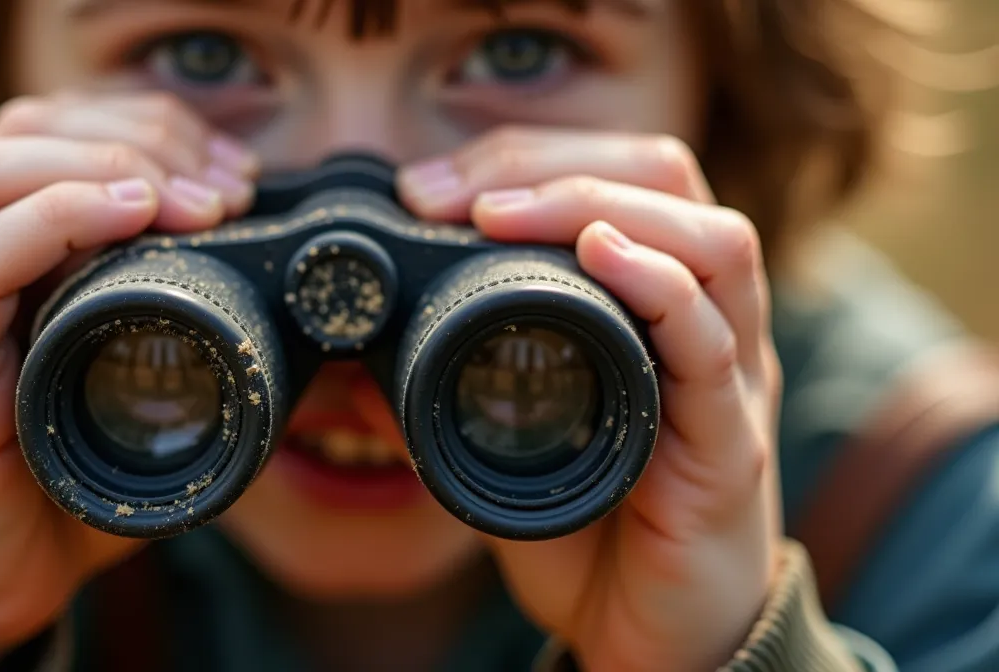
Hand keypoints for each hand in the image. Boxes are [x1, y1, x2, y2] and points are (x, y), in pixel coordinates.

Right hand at [0, 92, 259, 664]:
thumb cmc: (59, 480)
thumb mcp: (141, 397)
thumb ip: (196, 352)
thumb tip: (313, 350)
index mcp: (14, 254)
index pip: (59, 130)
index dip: (151, 128)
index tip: (235, 173)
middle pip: (20, 128)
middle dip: (135, 135)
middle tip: (222, 187)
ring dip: (94, 165)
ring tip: (181, 203)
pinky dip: (48, 222)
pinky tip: (127, 220)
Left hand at [398, 128, 783, 671]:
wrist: (653, 640)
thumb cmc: (596, 533)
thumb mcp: (510, 443)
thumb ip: (455, 396)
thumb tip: (359, 364)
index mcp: (654, 308)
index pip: (619, 179)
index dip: (526, 159)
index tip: (429, 186)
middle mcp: (704, 326)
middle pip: (667, 181)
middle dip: (553, 162)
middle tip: (453, 191)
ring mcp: (726, 380)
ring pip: (711, 241)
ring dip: (598, 202)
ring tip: (505, 211)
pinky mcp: (728, 445)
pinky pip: (713, 345)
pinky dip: (661, 285)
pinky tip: (602, 256)